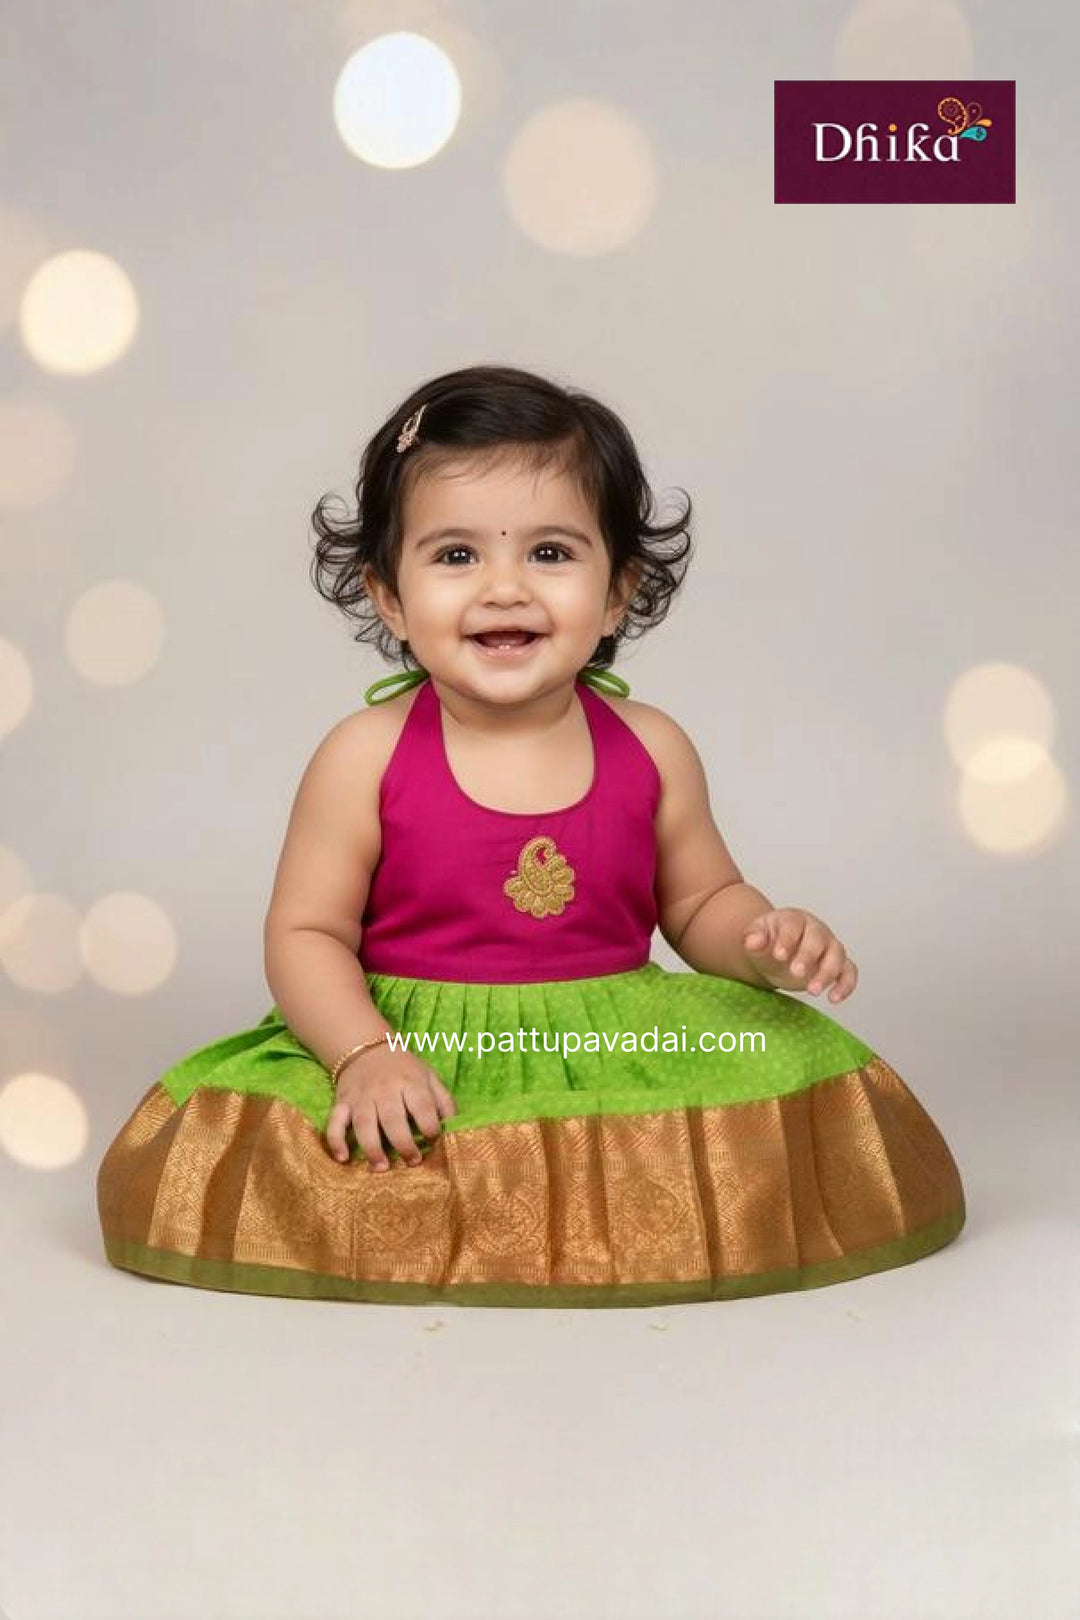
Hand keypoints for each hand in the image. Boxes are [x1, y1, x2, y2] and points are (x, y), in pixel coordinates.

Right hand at [326, 1043, 457, 1170]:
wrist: (366, 1049)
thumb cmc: (404, 1069)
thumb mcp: (428, 1076)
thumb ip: (443, 1101)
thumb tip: (455, 1127)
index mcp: (410, 1082)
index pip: (422, 1106)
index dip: (430, 1126)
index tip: (433, 1141)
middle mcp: (384, 1090)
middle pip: (392, 1118)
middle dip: (403, 1143)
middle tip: (412, 1161)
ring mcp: (361, 1097)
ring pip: (364, 1123)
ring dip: (372, 1147)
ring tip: (381, 1167)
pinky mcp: (342, 1103)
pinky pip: (335, 1122)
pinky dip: (336, 1140)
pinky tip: (342, 1159)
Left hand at [742, 908, 857, 1003]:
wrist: (777, 954)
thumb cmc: (768, 943)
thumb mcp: (755, 939)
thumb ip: (753, 938)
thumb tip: (752, 941)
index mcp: (793, 919)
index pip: (793, 925)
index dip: (787, 939)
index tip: (778, 955)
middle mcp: (815, 930)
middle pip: (818, 939)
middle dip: (808, 956)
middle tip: (795, 973)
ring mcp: (829, 946)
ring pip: (837, 954)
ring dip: (827, 973)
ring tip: (812, 991)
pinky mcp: (838, 964)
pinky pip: (849, 972)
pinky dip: (846, 985)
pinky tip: (833, 999)